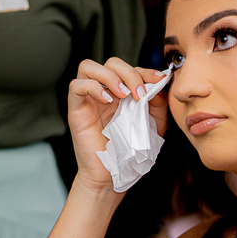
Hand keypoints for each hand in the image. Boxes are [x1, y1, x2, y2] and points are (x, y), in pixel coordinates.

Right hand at [68, 58, 168, 190]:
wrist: (115, 174)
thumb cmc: (132, 152)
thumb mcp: (153, 126)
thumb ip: (157, 105)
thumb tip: (159, 85)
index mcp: (124, 94)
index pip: (131, 69)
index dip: (145, 70)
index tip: (159, 80)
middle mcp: (106, 92)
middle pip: (111, 62)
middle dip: (129, 73)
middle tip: (139, 94)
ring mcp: (90, 99)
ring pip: (89, 66)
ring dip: (110, 76)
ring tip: (124, 95)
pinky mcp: (77, 109)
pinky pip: (76, 85)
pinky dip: (92, 86)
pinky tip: (107, 100)